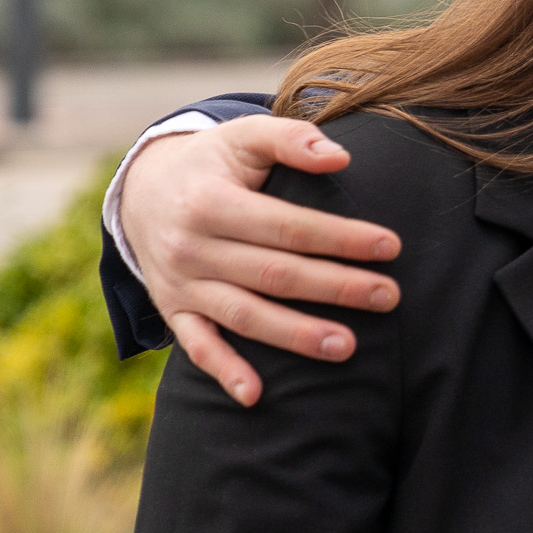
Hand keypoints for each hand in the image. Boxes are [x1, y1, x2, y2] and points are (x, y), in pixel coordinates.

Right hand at [123, 116, 401, 405]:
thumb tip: (341, 158)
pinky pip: (198, 346)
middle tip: (389, 297)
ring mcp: (182, 284)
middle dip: (336, 287)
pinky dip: (224, 372)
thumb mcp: (242, 136)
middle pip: (275, 274)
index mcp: (211, 202)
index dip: (340, 237)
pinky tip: (256, 396)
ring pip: (244, 315)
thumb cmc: (213, 162)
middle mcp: (192, 247)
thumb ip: (290, 139)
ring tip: (348, 347)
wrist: (142, 193)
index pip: (287, 226)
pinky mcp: (174, 312)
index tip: (390, 246)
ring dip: (295, 336)